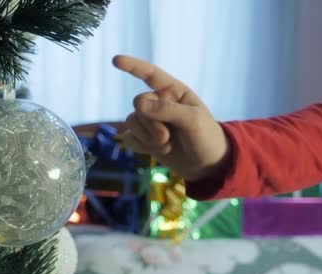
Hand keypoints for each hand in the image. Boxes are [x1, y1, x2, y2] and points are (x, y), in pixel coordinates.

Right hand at [113, 55, 229, 181]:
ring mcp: (149, 122)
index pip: (149, 74)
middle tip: (167, 138)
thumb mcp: (192, 120)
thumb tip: (137, 105)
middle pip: (138, 105)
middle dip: (151, 123)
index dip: (132, 66)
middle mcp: (158, 103)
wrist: (206, 165)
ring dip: (147, 137)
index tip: (115, 60)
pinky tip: (156, 151)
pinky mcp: (143, 139)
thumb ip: (166, 110)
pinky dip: (141, 146)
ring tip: (167, 145)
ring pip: (132, 122)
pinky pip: (129, 138)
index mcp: (172, 91)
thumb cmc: (205, 136)